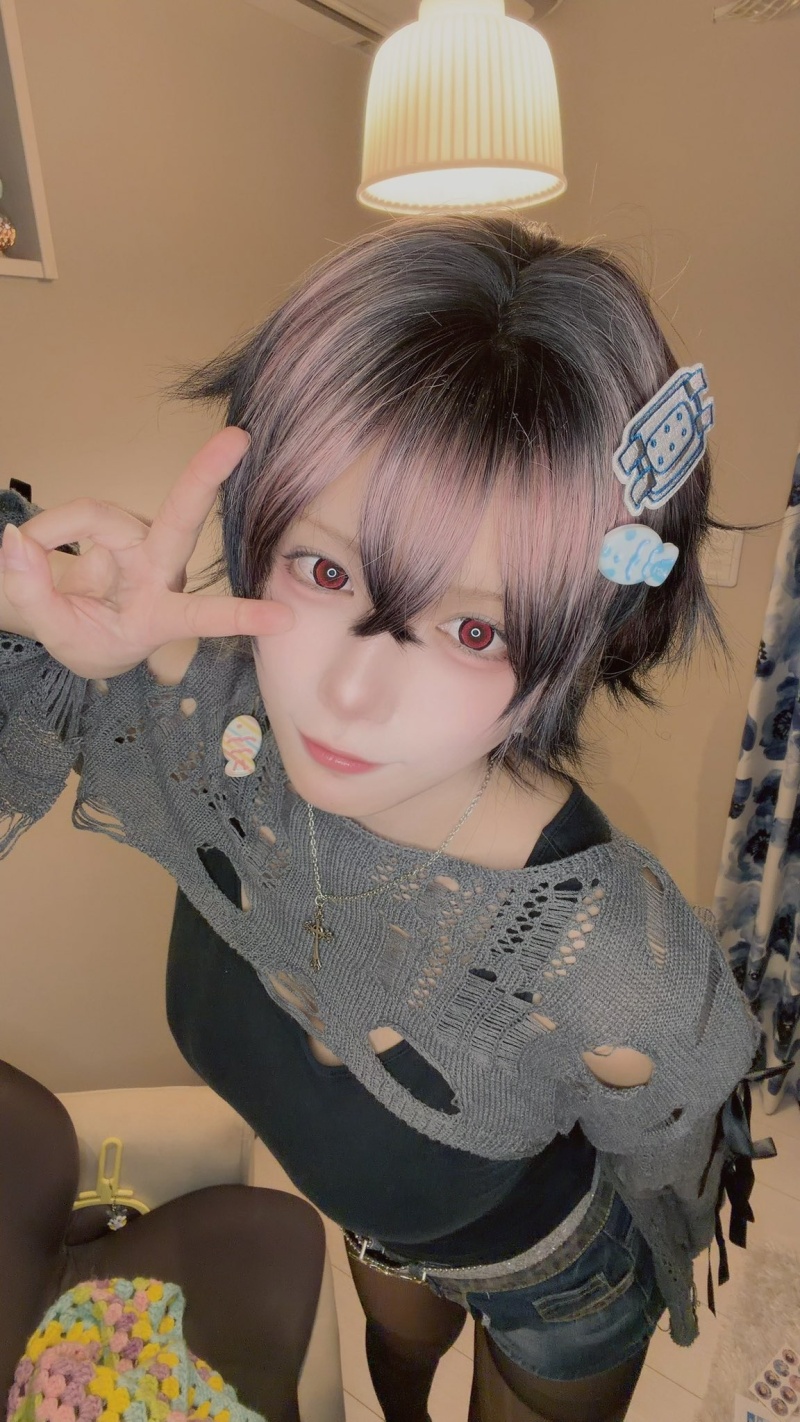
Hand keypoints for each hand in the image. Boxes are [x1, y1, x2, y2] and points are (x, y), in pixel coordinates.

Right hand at [0, 428, 292, 678]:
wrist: (85, 634)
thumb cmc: (90, 639)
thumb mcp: (58, 633)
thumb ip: (33, 593)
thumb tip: (14, 542)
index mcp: (158, 615)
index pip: (199, 616)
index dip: (239, 617)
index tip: (282, 619)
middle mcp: (162, 572)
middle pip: (182, 518)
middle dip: (207, 476)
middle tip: (239, 437)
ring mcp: (145, 542)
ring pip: (97, 515)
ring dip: (53, 531)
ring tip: (26, 558)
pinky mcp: (126, 525)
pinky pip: (80, 515)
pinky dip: (51, 529)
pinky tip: (37, 546)